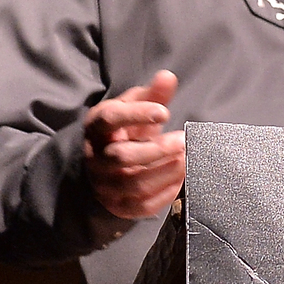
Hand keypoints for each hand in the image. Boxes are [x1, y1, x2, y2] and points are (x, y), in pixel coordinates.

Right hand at [83, 69, 185, 220]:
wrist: (103, 169)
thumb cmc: (123, 132)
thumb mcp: (132, 110)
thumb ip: (152, 95)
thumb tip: (168, 77)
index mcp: (97, 128)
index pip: (110, 119)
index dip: (136, 114)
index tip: (164, 111)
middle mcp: (96, 158)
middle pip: (121, 156)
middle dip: (156, 149)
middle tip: (183, 140)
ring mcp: (105, 185)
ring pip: (135, 183)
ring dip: (166, 170)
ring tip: (187, 157)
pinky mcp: (120, 206)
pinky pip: (144, 204)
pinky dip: (166, 192)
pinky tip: (182, 177)